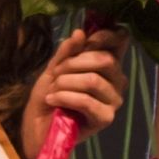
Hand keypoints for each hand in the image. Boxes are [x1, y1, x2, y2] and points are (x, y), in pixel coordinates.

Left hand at [21, 27, 125, 158]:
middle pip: (105, 60)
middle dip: (74, 63)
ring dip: (66, 82)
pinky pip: (87, 100)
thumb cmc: (50, 95)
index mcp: (108, 65)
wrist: (38, 126)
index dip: (104, 36)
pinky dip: (65, 97)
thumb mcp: (54, 68)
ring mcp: (114, 100)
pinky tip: (53, 100)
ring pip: (94, 80)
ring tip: (52, 90)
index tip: (84, 41)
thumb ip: (67, 52)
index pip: (120, 42)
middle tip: (55, 74)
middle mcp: (117, 81)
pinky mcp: (106, 118)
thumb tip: (79, 32)